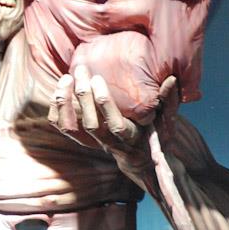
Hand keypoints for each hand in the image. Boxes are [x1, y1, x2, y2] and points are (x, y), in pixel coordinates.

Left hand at [49, 65, 178, 184]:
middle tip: (81, 70)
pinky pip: (63, 128)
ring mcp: (94, 142)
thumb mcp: (168, 120)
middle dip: (83, 96)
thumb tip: (171, 79)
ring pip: (72, 128)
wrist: (141, 159)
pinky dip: (57, 110)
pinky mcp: (83, 140)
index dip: (104, 103)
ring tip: (66, 78)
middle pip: (90, 124)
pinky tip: (60, 90)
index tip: (98, 78)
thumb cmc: (156, 134)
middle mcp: (110, 142)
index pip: (114, 124)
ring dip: (65, 104)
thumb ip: (169, 100)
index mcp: (132, 137)